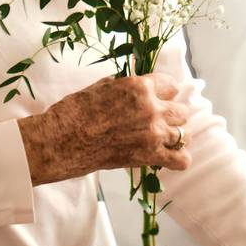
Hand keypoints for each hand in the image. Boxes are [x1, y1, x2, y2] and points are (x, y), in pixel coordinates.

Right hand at [17, 73, 192, 184]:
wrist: (60, 141)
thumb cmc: (74, 112)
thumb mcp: (101, 86)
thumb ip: (126, 86)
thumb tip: (137, 85)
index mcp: (140, 86)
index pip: (172, 84)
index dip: (165, 92)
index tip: (160, 98)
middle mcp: (151, 107)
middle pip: (181, 109)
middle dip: (172, 114)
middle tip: (159, 121)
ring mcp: (153, 132)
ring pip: (184, 133)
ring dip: (174, 136)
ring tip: (164, 140)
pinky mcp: (150, 156)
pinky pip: (181, 160)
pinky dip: (179, 159)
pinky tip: (170, 157)